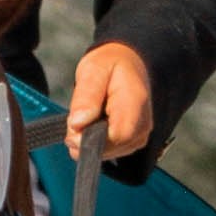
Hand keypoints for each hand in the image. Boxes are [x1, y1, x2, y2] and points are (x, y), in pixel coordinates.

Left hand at [65, 41, 152, 160]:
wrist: (128, 63)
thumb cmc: (109, 65)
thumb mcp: (92, 70)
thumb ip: (85, 97)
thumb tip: (77, 124)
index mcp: (135, 103)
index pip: (116, 137)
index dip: (90, 139)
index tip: (72, 127)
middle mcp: (143, 124)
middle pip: (110, 148)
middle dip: (86, 139)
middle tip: (77, 117)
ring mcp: (140, 135)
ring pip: (108, 153)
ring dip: (90, 139)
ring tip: (89, 115)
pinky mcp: (134, 141)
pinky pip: (110, 151)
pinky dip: (97, 141)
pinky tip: (95, 123)